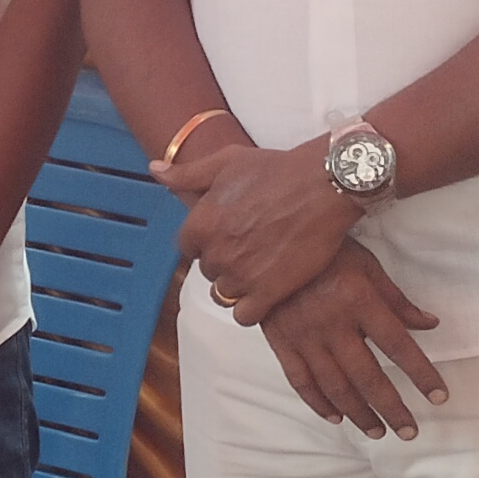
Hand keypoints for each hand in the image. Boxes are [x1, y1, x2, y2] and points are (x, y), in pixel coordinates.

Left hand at [181, 144, 365, 326]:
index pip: (187, 247)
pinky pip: (245, 316)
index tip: (224, 235)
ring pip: (223, 295)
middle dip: (223, 261)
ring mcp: (242, 275)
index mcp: (201, 223)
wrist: (323, 185)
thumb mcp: (226, 162)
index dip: (205, 241)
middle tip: (249, 247)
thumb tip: (155, 171)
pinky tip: (265, 293)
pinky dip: (252, 309)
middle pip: (207, 271)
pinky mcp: (269, 292)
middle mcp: (217, 253)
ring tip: (258, 269)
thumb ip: (186, 174)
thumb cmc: (277, 170)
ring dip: (236, 286)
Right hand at [252, 242, 446, 438]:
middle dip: (392, 408)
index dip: (421, 374)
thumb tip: (429, 324)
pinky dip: (319, 403)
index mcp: (358, 300)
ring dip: (359, 414)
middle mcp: (332, 323)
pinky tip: (337, 417)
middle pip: (368, 377)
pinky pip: (301, 381)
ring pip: (335, 386)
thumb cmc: (326, 250)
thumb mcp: (367, 265)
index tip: (438, 397)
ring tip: (378, 431)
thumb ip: (397, 300)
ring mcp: (303, 336)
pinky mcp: (281, 342)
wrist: (267, 243)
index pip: (398, 346)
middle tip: (410, 431)